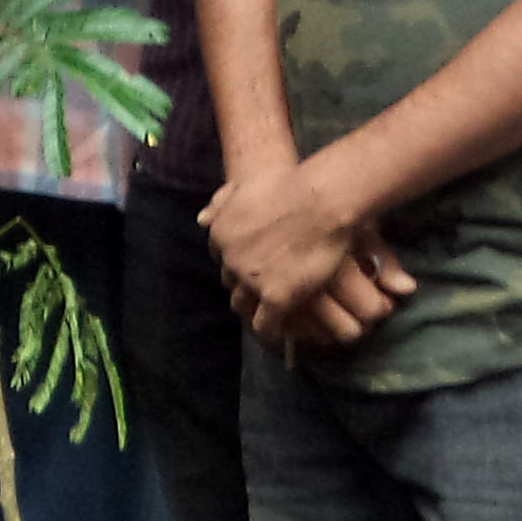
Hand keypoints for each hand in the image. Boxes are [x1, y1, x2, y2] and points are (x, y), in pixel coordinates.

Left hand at [204, 159, 416, 344]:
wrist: (319, 200)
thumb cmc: (291, 185)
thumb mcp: (245, 186)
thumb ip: (222, 202)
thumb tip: (202, 218)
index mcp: (220, 233)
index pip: (221, 256)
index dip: (236, 261)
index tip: (250, 265)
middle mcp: (230, 259)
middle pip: (230, 281)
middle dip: (243, 284)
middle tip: (260, 289)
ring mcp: (251, 280)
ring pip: (242, 305)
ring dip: (252, 309)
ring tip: (266, 315)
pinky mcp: (275, 298)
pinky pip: (264, 325)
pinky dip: (268, 331)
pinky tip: (276, 334)